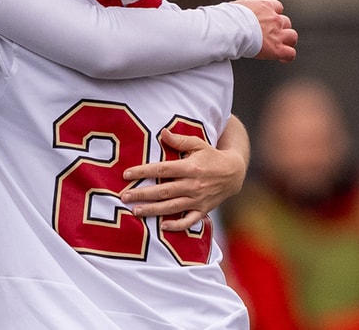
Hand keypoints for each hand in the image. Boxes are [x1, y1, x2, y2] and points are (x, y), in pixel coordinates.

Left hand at [119, 129, 246, 230]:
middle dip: (142, 194)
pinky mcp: (203, 210)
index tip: (126, 174)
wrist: (234, 173)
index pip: (162, 169)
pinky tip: (162, 226)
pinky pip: (189, 221)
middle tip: (124, 196)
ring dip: (153, 210)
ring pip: (172, 207)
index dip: (143, 172)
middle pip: (163, 191)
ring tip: (135, 211)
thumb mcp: (198, 144)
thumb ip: (179, 140)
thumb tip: (162, 132)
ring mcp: (198, 199)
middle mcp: (192, 185)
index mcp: (189, 168)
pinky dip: (177, 225)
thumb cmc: (211, 156)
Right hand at [234, 0, 296, 61]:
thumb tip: (247, 1)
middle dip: (280, 28)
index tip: (269, 20)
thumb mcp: (236, 6)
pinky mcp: (277, 49)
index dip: (275, 14)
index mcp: (265, 7)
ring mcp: (277, 34)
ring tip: (280, 45)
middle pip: (286, 22)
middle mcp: (274, 19)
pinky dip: (287, 56)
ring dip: (287, 40)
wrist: (230, 29)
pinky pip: (290, 53)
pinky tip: (282, 58)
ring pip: (292, 36)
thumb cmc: (229, 18)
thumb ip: (245, 4)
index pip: (278, 7)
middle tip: (272, 35)